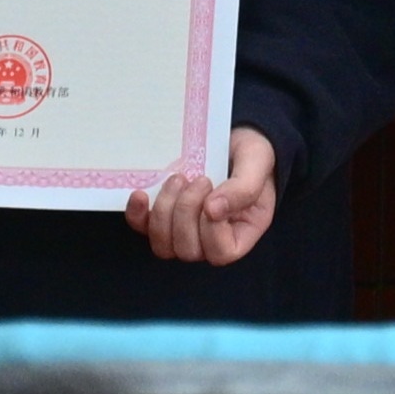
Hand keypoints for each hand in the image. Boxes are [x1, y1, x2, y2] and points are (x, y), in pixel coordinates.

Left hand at [127, 129, 277, 265]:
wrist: (233, 141)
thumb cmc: (252, 156)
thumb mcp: (257, 164)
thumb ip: (244, 188)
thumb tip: (213, 210)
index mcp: (241, 234)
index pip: (222, 252)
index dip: (212, 230)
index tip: (213, 197)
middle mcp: (211, 242)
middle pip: (188, 250)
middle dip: (186, 213)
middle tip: (199, 180)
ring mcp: (184, 234)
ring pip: (163, 245)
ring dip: (164, 211)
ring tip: (178, 179)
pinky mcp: (162, 220)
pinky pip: (142, 229)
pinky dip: (137, 214)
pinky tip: (139, 194)